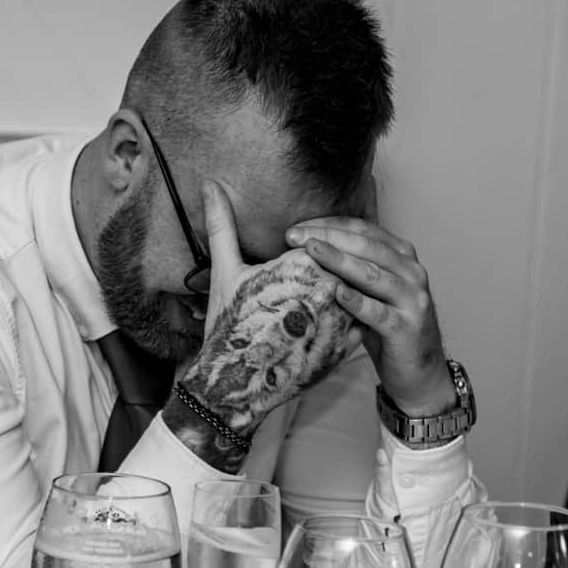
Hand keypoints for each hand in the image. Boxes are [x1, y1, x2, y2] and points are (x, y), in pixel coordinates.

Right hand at [164, 180, 355, 470]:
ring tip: (307, 311)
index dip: (302, 254)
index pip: (319, 244)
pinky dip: (346, 320)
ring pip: (351, 293)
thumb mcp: (226, 271)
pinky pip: (357, 321)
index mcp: (302, 266)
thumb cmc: (228, 325)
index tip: (281, 275)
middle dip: (322, 276)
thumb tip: (210, 184)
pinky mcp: (347, 346)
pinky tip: (322, 327)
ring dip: (339, 296)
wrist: (235, 383)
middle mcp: (328, 290)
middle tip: (291, 298)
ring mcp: (341, 319)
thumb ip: (223, 225)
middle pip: (337, 267)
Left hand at [287, 216, 453, 415]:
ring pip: (372, 274)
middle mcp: (412, 272)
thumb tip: (304, 252)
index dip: (330, 225)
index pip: (364, 230)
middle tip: (294, 237)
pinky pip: (379, 313)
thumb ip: (352, 271)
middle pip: (367, 246)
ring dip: (339, 261)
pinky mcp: (407, 328)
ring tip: (312, 252)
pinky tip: (337, 293)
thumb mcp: (373, 293)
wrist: (420, 373)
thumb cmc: (388, 329)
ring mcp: (413, 299)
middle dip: (329, 237)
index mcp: (403, 257)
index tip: (296, 229)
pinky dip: (357, 302)